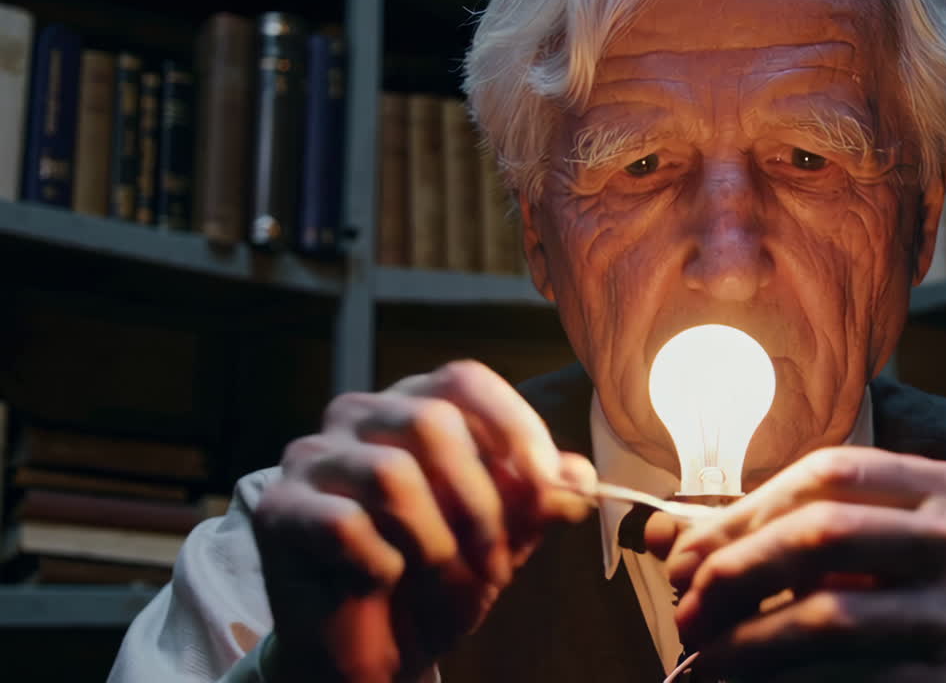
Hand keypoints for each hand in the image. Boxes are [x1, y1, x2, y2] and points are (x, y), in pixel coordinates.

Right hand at [251, 360, 594, 682]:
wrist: (374, 653)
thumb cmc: (437, 578)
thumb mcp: (506, 538)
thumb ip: (540, 501)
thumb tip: (580, 478)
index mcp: (414, 404)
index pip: (465, 380)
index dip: (515, 430)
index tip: (550, 490)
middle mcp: (358, 415)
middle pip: (431, 422)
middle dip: (481, 503)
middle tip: (499, 565)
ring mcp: (311, 458)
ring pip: (392, 476)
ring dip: (437, 544)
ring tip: (447, 581)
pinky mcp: (276, 509)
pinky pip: (344, 524)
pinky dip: (382, 564)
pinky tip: (384, 582)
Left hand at [647, 446, 945, 682]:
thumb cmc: (877, 613)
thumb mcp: (823, 561)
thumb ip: (750, 539)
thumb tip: (659, 535)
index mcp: (944, 488)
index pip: (828, 473)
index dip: (744, 512)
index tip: (681, 559)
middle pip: (825, 531)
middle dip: (736, 572)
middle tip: (686, 615)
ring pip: (830, 614)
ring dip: (747, 642)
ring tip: (704, 661)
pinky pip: (848, 678)